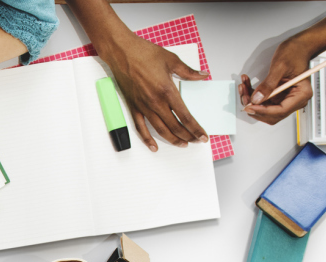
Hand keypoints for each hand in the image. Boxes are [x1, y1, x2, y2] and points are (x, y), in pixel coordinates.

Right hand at [97, 33, 209, 150]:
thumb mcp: (171, 60)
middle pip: (174, 126)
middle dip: (188, 136)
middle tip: (196, 141)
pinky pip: (140, 127)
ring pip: (160, 129)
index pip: (185, 116)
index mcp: (167, 91)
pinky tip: (154, 146)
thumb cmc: (144, 53)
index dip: (195, 129)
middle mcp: (155, 102)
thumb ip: (188, 71)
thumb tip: (202, 76)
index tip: (203, 136)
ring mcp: (143, 106)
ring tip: (182, 144)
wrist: (122, 52)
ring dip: (172, 139)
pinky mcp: (133, 106)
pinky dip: (147, 138)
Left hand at [240, 39, 315, 124]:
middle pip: (272, 114)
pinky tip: (247, 85)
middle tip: (244, 96)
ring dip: (251, 100)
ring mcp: (286, 98)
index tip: (250, 106)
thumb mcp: (279, 66)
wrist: (298, 46)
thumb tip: (257, 99)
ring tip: (244, 87)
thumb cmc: (294, 52)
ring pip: (265, 108)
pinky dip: (253, 94)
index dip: (263, 110)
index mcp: (301, 94)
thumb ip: (268, 84)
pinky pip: (263, 100)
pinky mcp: (278, 95)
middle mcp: (295, 99)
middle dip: (256, 107)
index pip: (281, 110)